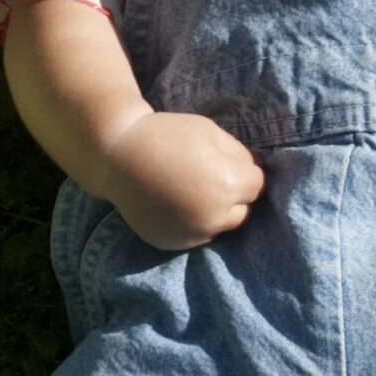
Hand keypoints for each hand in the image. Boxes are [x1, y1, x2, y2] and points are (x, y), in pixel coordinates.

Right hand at [99, 110, 265, 250]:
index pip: (258, 185)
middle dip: (235, 196)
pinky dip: (192, 224)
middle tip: (211, 178)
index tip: (230, 164)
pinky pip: (195, 237)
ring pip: (220, 228)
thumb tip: (257, 170)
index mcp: (228, 185)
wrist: (117, 156)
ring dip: (215, 213)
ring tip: (193, 192)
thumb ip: (239, 154)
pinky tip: (176, 205)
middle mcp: (214, 216)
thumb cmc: (166, 135)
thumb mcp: (210, 132)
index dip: (246, 172)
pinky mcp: (172, 243)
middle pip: (243, 211)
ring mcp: (192, 234)